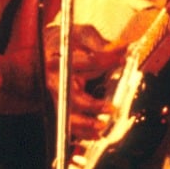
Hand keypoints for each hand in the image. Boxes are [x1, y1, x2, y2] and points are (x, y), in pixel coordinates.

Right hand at [44, 24, 125, 139]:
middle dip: (92, 105)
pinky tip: (95, 134)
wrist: (47, 49)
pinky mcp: (60, 103)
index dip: (107, 60)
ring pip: (68, 114)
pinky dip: (82, 131)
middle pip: (73, 96)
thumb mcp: (82, 34)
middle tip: (111, 108)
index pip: (88, 61)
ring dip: (85, 123)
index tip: (122, 59)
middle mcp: (56, 78)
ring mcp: (57, 93)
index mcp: (62, 58)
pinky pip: (69, 121)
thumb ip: (101, 43)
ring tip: (102, 126)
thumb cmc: (66, 42)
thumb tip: (121, 48)